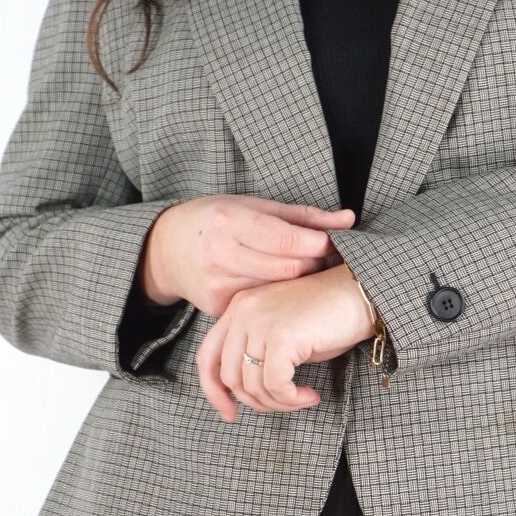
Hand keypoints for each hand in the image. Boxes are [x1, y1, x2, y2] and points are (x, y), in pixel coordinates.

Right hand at [136, 194, 356, 313]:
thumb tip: (349, 220)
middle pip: (288, 269)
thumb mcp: (254, 206)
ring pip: (278, 291)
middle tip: (327, 260)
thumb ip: (304, 217)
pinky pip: (261, 306)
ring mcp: (218, 285)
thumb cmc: (217, 220)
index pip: (288, 239)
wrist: (167, 249)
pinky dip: (279, 299)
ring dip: (300, 284)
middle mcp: (220, 254)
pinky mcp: (217, 309)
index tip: (331, 243)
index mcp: (230, 221)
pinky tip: (285, 291)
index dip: (318, 243)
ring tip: (308, 272)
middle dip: (314, 264)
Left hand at [196, 262, 375, 421]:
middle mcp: (243, 312)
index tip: (229, 413)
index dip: (214, 391)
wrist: (360, 293)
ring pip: (253, 385)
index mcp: (238, 308)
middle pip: (229, 376)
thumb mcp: (282, 331)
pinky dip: (292, 399)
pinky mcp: (282, 336)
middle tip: (284, 405)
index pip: (207, 356)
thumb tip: (247, 394)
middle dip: (256, 402)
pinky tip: (311, 395)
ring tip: (302, 398)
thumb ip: (258, 352)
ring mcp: (260, 322)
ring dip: (279, 402)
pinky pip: (276, 385)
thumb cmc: (328, 315)